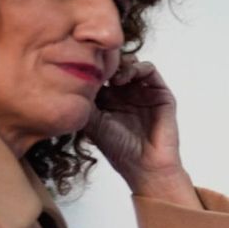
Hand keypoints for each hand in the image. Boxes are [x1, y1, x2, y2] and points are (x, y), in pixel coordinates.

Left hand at [84, 56, 198, 206]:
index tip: (77, 66)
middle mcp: (126, 92)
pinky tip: (122, 78)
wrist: (144, 166)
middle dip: (105, 60)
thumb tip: (68, 77)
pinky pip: (149, 70)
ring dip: (120, 63)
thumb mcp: (91, 122)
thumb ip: (83, 100)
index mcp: (109, 99)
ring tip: (109, 75)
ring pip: (131, 63)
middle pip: (115, 64)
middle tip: (93, 64)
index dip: (89, 66)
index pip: (99, 73)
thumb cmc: (118, 149)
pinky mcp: (160, 93)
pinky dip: (136, 67)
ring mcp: (143, 91)